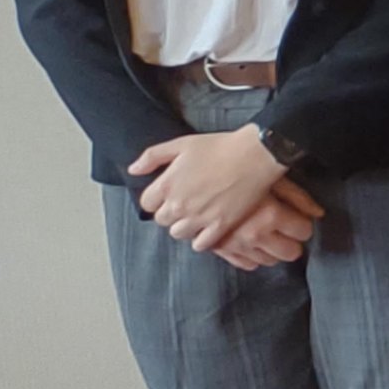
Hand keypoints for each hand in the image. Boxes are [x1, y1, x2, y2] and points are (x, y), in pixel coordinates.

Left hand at [130, 128, 321, 253]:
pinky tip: (208, 228)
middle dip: (170, 212)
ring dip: (184, 226)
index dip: (157, 198)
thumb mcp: (181, 144)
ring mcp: (199, 218)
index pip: (147, 203)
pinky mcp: (220, 226)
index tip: (169, 194)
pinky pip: (201, 244)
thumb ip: (152, 157)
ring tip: (196, 216)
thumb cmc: (220, 147)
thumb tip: (133, 170)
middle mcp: (179, 205)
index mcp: (167, 185)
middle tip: (185, 203)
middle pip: (162, 220)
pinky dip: (201, 239)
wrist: (255, 155)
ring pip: (179, 233)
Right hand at [209, 177, 325, 271]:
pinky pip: (244, 263)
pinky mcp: (218, 249)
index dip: (303, 225)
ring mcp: (235, 244)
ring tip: (268, 234)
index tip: (298, 220)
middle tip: (287, 232)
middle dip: (292, 242)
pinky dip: (251, 256)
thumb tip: (319, 214)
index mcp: (270, 215)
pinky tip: (252, 244)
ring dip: (272, 250)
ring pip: (267, 260)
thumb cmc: (239, 169)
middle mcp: (253, 234)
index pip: (303, 231)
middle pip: (289, 253)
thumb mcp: (272, 177)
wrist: (195, 172)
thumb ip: (298, 197)